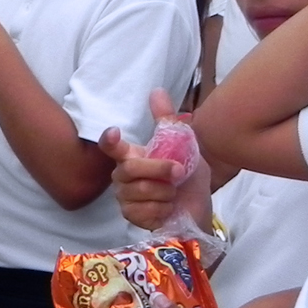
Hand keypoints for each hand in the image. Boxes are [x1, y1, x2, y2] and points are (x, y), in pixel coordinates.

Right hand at [98, 89, 212, 232]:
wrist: (198, 207)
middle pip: (130, 168)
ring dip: (166, 192)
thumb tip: (156, 90)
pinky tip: (168, 208)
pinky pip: (146, 210)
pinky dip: (164, 208)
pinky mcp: (131, 217)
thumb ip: (168, 121)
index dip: (109, 140)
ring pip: (140, 190)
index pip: (110, 146)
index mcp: (131, 156)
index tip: (114, 133)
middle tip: (179, 172)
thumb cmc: (187, 177)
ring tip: (173, 193)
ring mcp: (125, 198)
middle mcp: (122, 176)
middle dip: (159, 169)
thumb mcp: (184, 145)